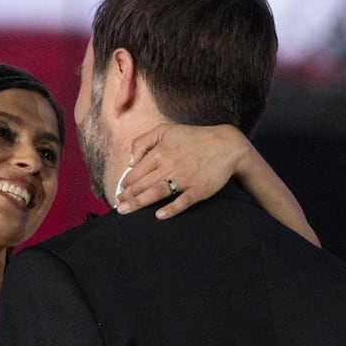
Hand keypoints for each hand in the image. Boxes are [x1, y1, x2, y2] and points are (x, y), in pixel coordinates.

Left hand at [115, 123, 247, 218]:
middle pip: (142, 184)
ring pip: (156, 192)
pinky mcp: (198, 189)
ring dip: (139, 203)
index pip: (136, 171)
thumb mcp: (167, 130)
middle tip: (118, 206)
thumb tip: (131, 161)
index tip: (120, 191)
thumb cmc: (194, 138)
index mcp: (161, 152)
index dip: (126, 183)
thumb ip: (144, 141)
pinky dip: (171, 209)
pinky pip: (182, 201)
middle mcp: (170, 165)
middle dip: (127, 196)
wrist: (227, 145)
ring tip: (126, 211)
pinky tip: (159, 215)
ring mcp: (185, 178)